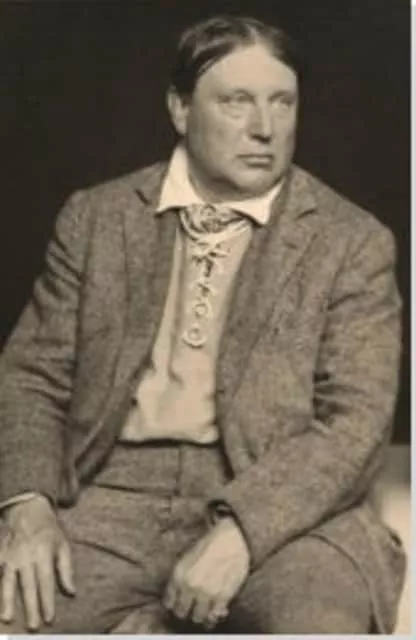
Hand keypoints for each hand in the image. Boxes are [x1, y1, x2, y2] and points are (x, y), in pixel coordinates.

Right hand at [0, 494, 74, 629]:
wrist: (28, 511)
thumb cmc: (49, 531)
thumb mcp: (63, 545)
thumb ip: (66, 569)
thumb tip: (71, 592)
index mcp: (44, 553)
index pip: (46, 582)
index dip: (48, 601)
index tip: (50, 618)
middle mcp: (26, 556)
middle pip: (28, 586)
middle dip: (31, 608)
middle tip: (34, 626)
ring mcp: (11, 557)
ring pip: (9, 582)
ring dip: (8, 601)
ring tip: (8, 618)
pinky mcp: (1, 556)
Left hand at [163, 515, 249, 628]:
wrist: (232, 539)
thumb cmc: (211, 544)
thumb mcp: (188, 558)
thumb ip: (182, 577)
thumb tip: (179, 594)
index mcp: (179, 574)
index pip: (168, 602)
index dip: (172, 604)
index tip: (176, 605)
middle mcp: (190, 586)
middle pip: (181, 612)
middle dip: (185, 611)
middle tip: (190, 609)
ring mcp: (206, 593)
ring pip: (197, 617)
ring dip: (200, 615)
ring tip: (203, 612)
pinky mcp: (222, 597)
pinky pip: (214, 616)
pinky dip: (214, 615)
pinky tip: (215, 611)